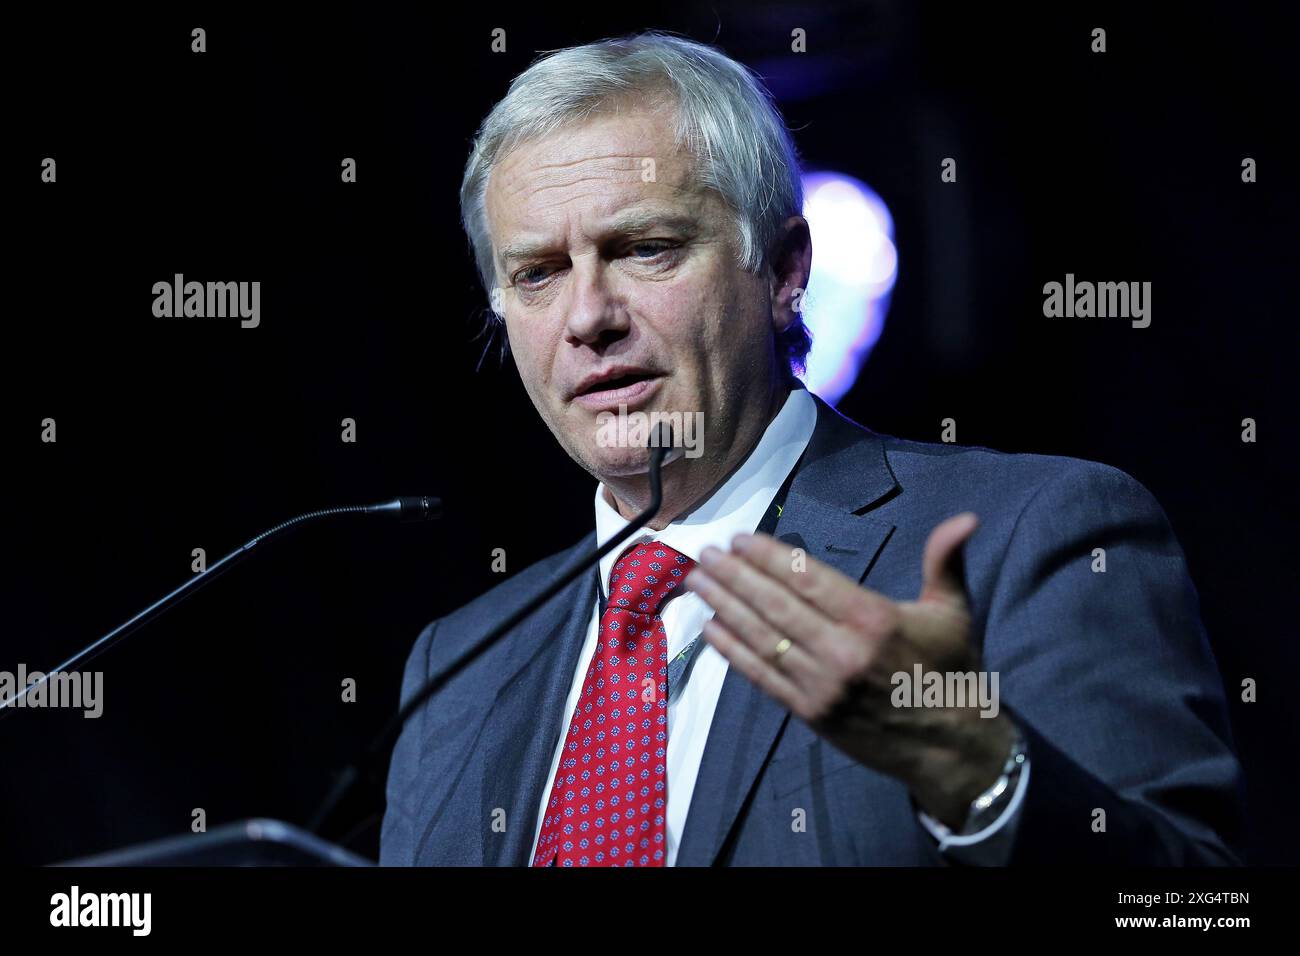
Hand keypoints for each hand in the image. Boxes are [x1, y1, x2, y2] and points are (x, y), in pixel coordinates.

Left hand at [683, 513, 1013, 827]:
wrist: (951, 746)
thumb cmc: (949, 669)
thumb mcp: (953, 611)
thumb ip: (945, 561)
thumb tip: (966, 518)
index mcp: (874, 619)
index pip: (808, 579)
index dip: (769, 557)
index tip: (740, 540)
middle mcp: (843, 650)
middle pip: (776, 605)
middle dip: (735, 576)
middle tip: (705, 554)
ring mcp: (823, 685)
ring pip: (763, 637)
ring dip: (725, 607)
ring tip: (697, 582)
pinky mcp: (810, 713)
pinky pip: (763, 676)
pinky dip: (733, 652)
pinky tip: (710, 629)